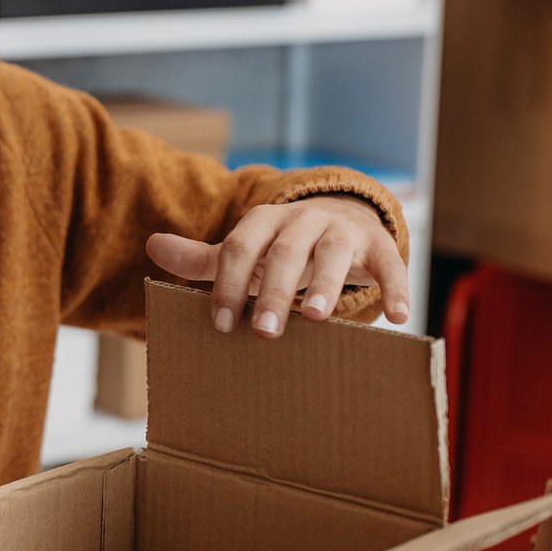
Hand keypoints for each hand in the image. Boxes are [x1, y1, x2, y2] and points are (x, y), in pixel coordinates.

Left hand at [146, 196, 410, 336]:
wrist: (340, 218)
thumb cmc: (281, 248)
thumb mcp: (245, 250)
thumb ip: (203, 257)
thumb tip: (152, 247)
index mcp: (265, 221)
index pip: (240, 247)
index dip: (228, 283)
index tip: (220, 323)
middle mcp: (304, 219)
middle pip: (285, 252)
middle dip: (273, 291)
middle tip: (264, 332)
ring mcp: (343, 230)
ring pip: (334, 252)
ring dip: (327, 284)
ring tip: (317, 318)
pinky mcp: (378, 245)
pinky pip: (389, 264)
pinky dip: (396, 288)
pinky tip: (399, 317)